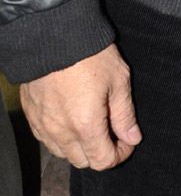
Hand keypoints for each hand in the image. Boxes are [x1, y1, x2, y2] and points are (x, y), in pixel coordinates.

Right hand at [20, 44, 142, 169]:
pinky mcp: (31, 115)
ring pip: (62, 153)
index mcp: (85, 125)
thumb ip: (124, 114)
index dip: (120, 155)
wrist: (54, 34)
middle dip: (100, 152)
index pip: (102, 161)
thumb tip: (132, 138)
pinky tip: (71, 118)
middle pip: (82, 161)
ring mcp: (42, 124)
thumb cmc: (90, 54)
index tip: (127, 141)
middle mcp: (60, 131)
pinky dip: (61, 137)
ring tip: (92, 123)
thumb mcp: (118, 81)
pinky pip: (46, 139)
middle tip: (112, 130)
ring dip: (80, 146)